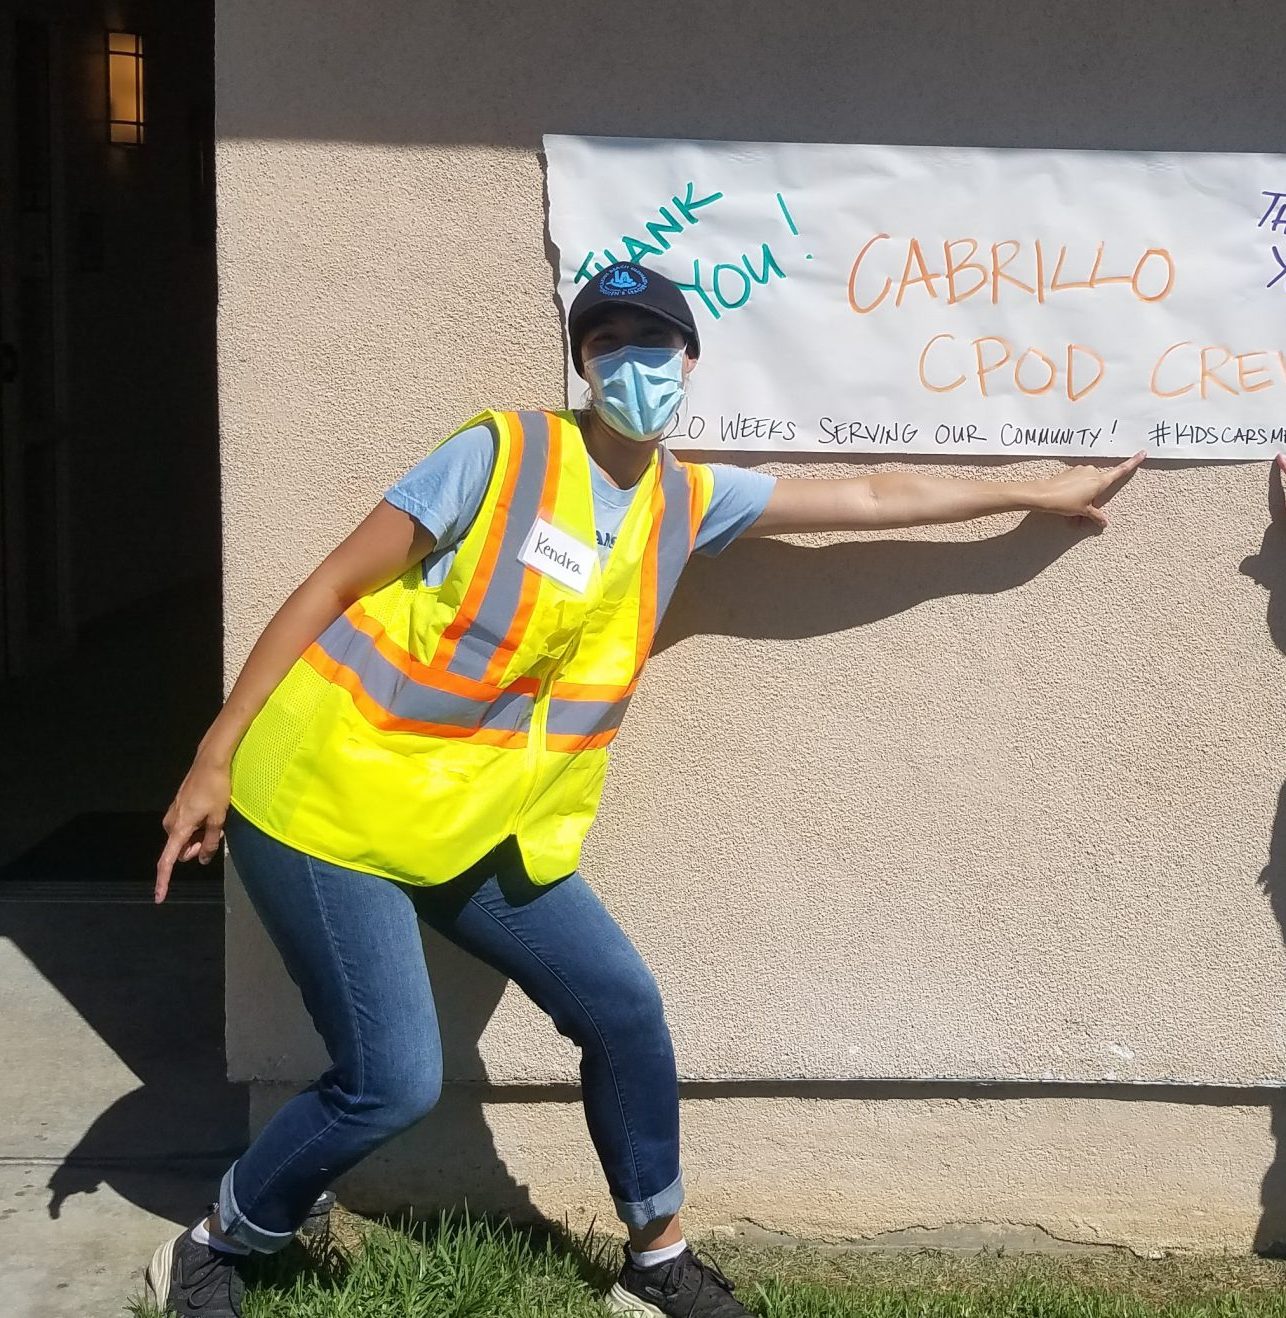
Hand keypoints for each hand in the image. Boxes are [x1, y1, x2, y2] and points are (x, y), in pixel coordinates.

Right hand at [156, 759, 230, 902]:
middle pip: (179, 850)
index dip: (164, 880)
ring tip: (215, 820)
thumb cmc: (216, 788)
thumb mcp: (218, 817)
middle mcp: (171, 822)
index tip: (159, 897)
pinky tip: (210, 815)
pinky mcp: (179, 806)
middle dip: (195, 849)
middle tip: (215, 835)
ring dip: (197, 837)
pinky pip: (185, 826)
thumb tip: (203, 858)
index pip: (167, 860)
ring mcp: (173, 812)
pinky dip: (196, 827)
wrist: (211, 761)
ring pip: (183, 838)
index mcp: (179, 827)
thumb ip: (211, 840)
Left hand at [1034, 451, 1145, 526]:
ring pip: (1086, 485)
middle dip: (1091, 499)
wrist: (1044, 494)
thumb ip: (1096, 515)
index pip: (1121, 470)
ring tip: (1071, 511)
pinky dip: (1074, 493)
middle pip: (1098, 486)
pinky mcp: (1070, 471)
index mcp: (1100, 480)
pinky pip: (1076, 483)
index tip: (1143, 453)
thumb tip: (1105, 522)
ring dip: (1081, 497)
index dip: (1133, 462)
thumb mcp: (1083, 511)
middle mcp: (1092, 472)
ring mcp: (1080, 470)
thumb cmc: (1066, 502)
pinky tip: (1065, 502)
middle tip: (1081, 513)